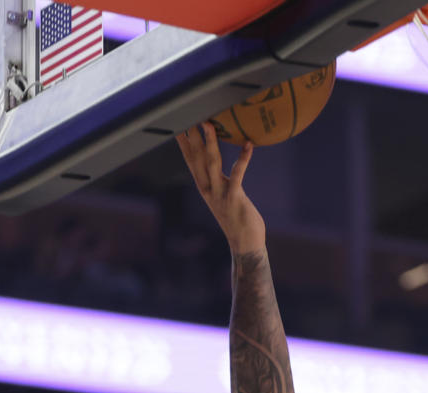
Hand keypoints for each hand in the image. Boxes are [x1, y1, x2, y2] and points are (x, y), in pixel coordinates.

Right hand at [178, 122, 265, 253]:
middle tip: (188, 114)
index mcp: (204, 186)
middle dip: (191, 136)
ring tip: (209, 124)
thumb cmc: (237, 218)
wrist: (244, 244)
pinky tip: (248, 145)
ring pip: (211, 163)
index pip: (190, 159)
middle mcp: (207, 188)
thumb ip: (220, 179)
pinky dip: (243, 159)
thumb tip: (220, 164)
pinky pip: (237, 175)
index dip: (184, 141)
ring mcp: (220, 194)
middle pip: (196, 158)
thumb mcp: (224, 195)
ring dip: (209, 142)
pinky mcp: (235, 198)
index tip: (178, 122)